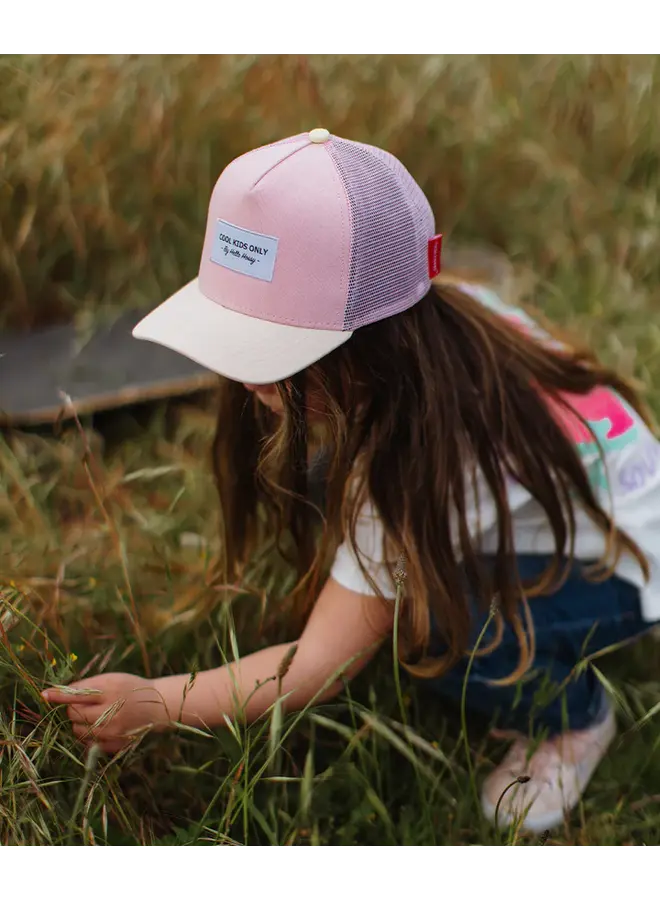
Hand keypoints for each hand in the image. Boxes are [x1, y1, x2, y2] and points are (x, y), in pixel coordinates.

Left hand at [42, 673, 171, 753]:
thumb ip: (87, 685)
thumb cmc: (130, 688)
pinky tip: (100, 727)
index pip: (76, 694)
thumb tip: (58, 693)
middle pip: (74, 714)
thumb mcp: (111, 679)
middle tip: (85, 704)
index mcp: (110, 690)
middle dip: (73, 709)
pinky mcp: (114, 744)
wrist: (157, 706)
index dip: (58, 695)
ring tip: (93, 716)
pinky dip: (88, 736)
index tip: (45, 695)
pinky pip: (88, 743)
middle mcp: (111, 711)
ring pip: (78, 730)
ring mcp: (112, 730)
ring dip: (79, 723)